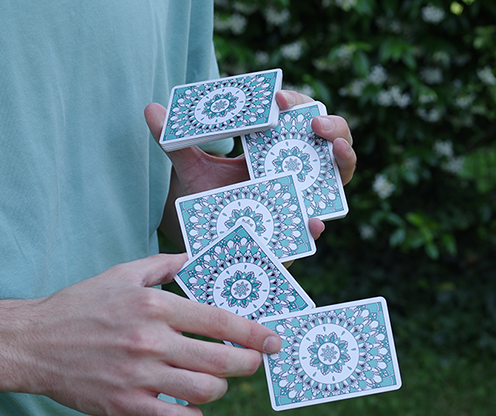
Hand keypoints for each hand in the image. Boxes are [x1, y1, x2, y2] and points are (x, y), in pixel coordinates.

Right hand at [20, 254, 281, 414]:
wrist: (33, 343)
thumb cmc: (80, 305)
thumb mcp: (122, 274)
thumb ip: (162, 266)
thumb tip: (193, 258)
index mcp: (154, 306)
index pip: (219, 321)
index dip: (253, 333)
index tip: (273, 340)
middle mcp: (150, 341)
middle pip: (220, 361)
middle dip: (248, 363)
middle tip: (252, 361)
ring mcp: (137, 376)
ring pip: (203, 391)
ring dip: (218, 388)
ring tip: (214, 380)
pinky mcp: (124, 405)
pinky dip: (191, 414)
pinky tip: (189, 405)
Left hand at [146, 90, 356, 239]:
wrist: (205, 243)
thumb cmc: (207, 200)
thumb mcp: (192, 168)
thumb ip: (175, 142)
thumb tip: (150, 109)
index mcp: (275, 144)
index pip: (296, 113)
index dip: (296, 101)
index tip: (279, 96)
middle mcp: (297, 167)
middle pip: (329, 137)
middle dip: (332, 124)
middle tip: (314, 123)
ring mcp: (303, 198)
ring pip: (339, 173)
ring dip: (344, 158)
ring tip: (335, 150)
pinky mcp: (295, 234)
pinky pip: (317, 225)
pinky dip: (317, 223)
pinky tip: (315, 222)